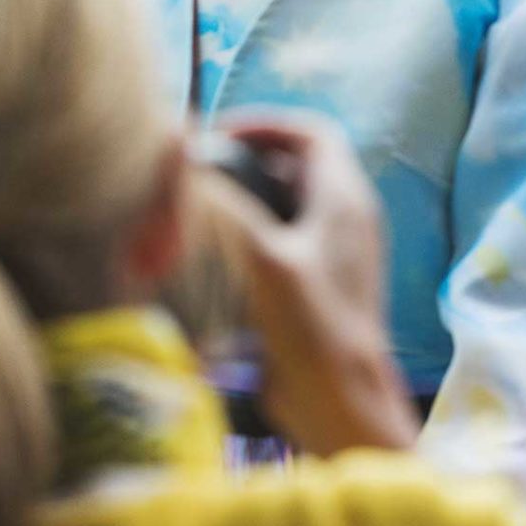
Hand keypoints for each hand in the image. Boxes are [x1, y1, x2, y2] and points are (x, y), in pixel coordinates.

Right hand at [198, 108, 421, 456]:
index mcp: (345, 199)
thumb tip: (181, 157)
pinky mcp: (315, 288)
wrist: (340, 401)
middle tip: (200, 175)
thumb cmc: (312, 326)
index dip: (266, 125)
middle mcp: (344, 219)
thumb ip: (225, 204)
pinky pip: (280, 243)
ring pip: (286, 206)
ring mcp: (332, 254)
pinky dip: (247, 237)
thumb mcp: (264, 258)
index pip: (312, 134)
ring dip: (245, 201)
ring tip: (199, 211)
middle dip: (247, 163)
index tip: (219, 136)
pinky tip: (212, 256)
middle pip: (295, 167)